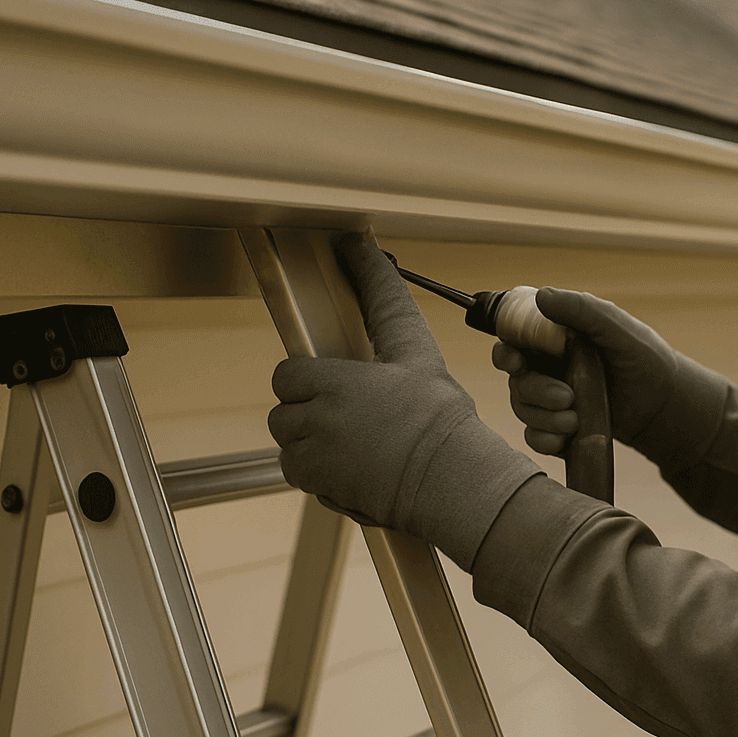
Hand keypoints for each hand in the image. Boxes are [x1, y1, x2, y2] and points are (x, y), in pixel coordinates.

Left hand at [269, 233, 538, 570]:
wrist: (454, 482)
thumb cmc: (441, 419)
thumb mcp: (418, 353)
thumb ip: (383, 302)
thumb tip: (358, 246)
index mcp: (336, 382)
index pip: (288, 373)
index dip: (306, 376)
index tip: (328, 377)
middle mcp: (317, 419)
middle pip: (283, 411)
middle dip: (308, 410)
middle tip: (351, 412)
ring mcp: (316, 458)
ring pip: (289, 444)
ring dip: (312, 442)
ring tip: (356, 441)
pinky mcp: (323, 489)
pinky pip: (302, 476)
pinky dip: (320, 474)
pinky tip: (357, 467)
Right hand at [493, 287, 679, 453]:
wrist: (663, 404)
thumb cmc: (643, 357)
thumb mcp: (616, 328)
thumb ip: (582, 310)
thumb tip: (542, 296)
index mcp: (553, 337)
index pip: (513, 339)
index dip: (506, 352)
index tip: (516, 362)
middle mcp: (546, 365)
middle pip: (516, 378)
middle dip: (535, 391)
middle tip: (566, 397)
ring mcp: (550, 397)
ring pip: (523, 408)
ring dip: (544, 418)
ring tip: (576, 420)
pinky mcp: (557, 426)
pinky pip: (534, 436)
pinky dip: (544, 439)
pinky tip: (564, 439)